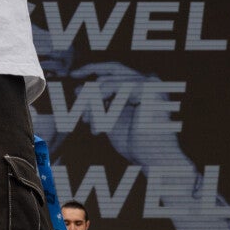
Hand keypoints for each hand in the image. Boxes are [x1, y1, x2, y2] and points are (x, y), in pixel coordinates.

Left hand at [68, 61, 192, 181]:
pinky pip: (114, 88)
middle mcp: (150, 81)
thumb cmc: (135, 145)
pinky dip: (101, 104)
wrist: (155, 161)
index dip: (94, 69)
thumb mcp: (111, 119)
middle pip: (113, 68)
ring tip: (90, 122)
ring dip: (93, 102)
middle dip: (90, 71)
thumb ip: (98, 103)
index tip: (75, 76)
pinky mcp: (148, 89)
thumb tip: (78, 89)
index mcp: (143, 86)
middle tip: (74, 79)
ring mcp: (150, 83)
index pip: (116, 70)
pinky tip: (98, 123)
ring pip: (109, 81)